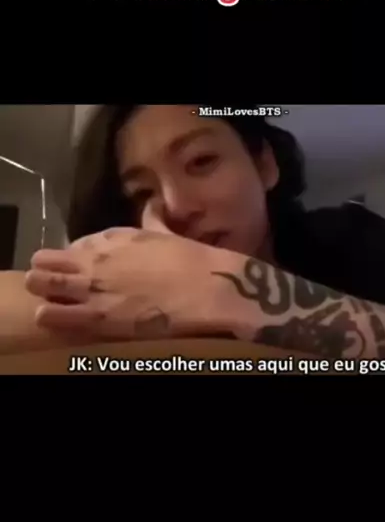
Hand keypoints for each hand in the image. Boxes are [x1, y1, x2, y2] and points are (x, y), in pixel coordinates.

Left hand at [25, 227, 244, 341]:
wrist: (206, 288)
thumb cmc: (192, 260)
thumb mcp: (166, 233)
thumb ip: (154, 219)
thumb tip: (154, 203)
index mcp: (112, 238)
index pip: (74, 245)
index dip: (73, 258)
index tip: (80, 268)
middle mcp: (95, 258)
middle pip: (47, 261)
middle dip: (47, 271)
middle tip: (55, 284)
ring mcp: (92, 286)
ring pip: (42, 283)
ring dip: (44, 290)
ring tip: (52, 300)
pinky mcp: (96, 315)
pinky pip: (54, 314)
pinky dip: (51, 315)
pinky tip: (54, 317)